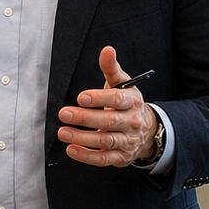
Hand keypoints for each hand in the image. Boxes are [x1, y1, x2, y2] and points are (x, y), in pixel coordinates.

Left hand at [56, 46, 158, 167]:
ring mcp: (127, 141)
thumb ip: (111, 68)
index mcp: (132, 101)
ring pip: (105, 140)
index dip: (99, 98)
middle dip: (85, 118)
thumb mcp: (122, 85)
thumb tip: (107, 50)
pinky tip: (71, 149)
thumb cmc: (126, 104)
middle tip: (64, 114)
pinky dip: (87, 156)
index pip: (117, 99)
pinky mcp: (120, 157)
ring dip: (82, 137)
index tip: (81, 97)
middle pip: (109, 120)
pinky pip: (103, 159)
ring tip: (63, 132)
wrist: (145, 131)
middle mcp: (132, 122)